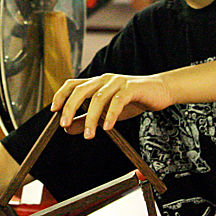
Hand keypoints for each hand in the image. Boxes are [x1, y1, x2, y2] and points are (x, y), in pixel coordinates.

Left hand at [50, 73, 172, 138]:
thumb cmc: (133, 100)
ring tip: (89, 135)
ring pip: (98, 97)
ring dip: (91, 117)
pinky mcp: (132, 88)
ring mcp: (118, 82)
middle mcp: (104, 79)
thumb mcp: (106, 112)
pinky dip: (111, 114)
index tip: (53, 110)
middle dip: (70, 107)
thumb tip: (68, 129)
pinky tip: (107, 127)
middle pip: (81, 90)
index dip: (61, 95)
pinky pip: (118, 101)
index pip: (73, 84)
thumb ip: (87, 119)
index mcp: (96, 83)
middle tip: (64, 124)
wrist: (161, 91)